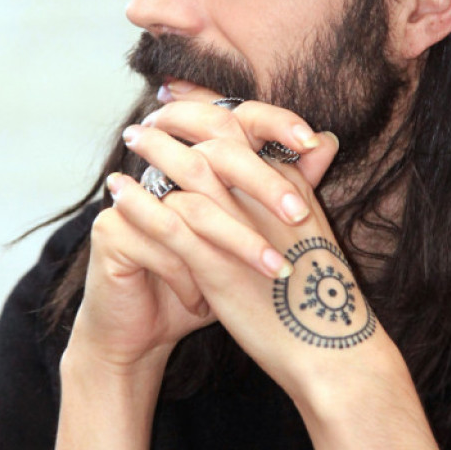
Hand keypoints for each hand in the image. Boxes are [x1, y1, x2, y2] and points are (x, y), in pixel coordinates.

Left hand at [104, 85, 378, 401]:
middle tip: (144, 121)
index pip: (246, 125)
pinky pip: (172, 221)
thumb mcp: (317, 228)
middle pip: (217, 134)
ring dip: (154, 153)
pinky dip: (142, 203)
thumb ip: (304, 185)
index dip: (206, 106)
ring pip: (192, 169)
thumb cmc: (321, 295)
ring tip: (128, 145)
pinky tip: (118, 196)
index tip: (175, 100)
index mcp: (293, 183)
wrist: (332, 348)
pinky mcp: (219, 263)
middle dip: (176, 120)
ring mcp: (245, 226)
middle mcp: (270, 194)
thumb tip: (324, 143)